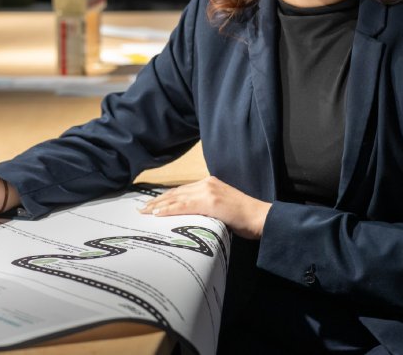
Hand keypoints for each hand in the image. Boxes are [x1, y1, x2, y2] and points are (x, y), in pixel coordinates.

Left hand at [138, 176, 270, 239]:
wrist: (260, 218)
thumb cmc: (244, 219)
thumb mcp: (221, 209)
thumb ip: (206, 209)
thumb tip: (191, 219)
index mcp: (209, 184)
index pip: (182, 191)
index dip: (165, 198)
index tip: (152, 205)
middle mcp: (207, 183)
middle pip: (176, 192)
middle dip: (157, 201)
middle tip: (142, 210)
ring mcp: (208, 191)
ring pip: (177, 197)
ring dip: (158, 205)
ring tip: (145, 212)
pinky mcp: (210, 201)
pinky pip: (184, 206)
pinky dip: (170, 209)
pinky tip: (158, 213)